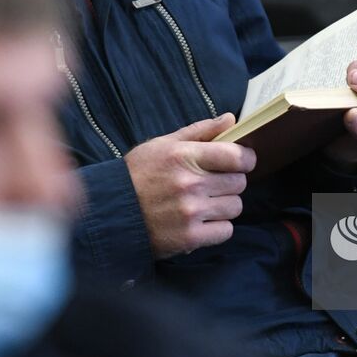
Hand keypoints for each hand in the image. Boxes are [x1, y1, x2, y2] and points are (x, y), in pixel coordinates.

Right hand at [125, 114, 253, 258]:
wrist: (110, 212)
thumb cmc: (138, 174)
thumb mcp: (163, 144)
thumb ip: (200, 131)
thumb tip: (231, 119)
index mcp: (184, 156)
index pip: (236, 156)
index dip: (245, 159)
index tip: (241, 162)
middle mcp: (190, 184)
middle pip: (239, 182)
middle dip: (231, 182)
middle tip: (214, 184)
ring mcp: (191, 212)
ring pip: (235, 207)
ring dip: (225, 205)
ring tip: (205, 203)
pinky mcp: (189, 238)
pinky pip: (226, 231)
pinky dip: (218, 228)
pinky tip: (201, 221)